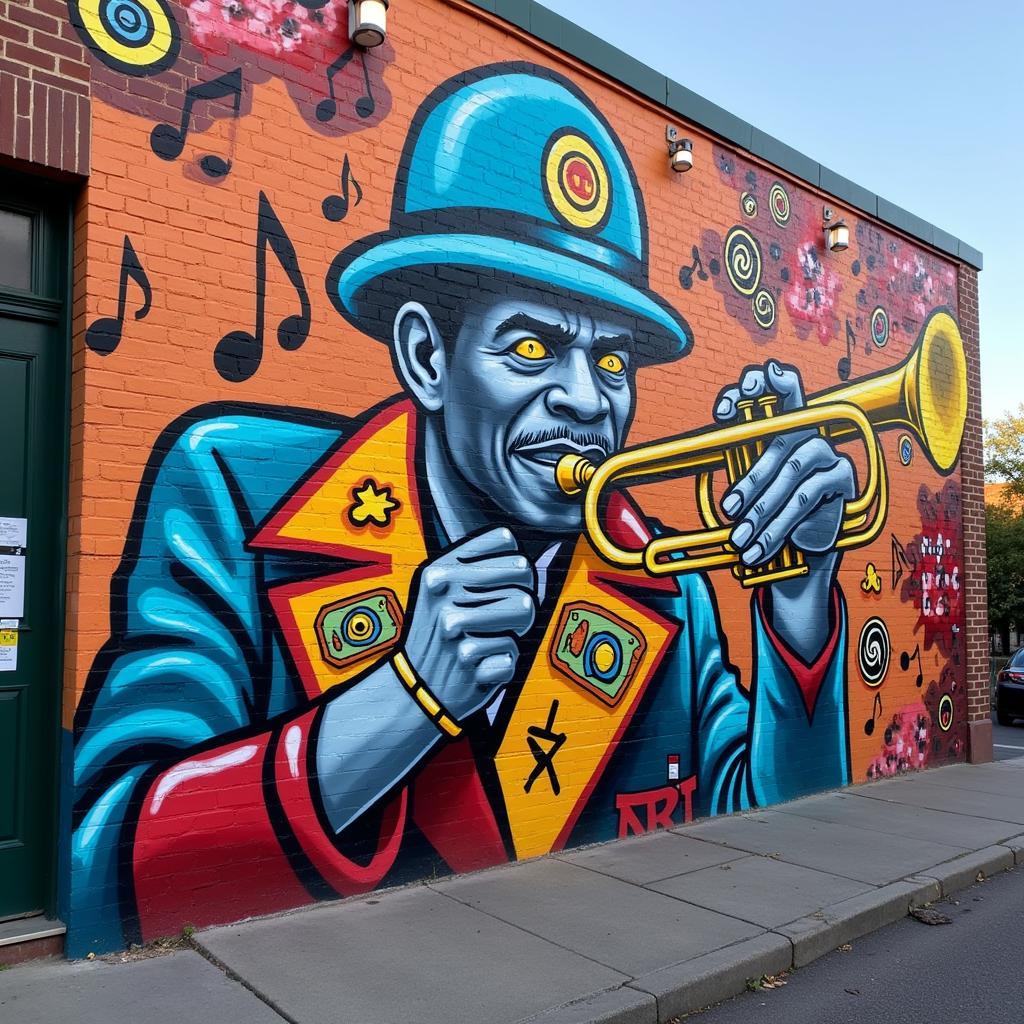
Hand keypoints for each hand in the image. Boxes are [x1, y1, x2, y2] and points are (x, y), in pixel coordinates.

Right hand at [403, 527, 535, 721]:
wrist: (414, 687)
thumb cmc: (440, 634)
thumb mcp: (441, 590)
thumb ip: (476, 567)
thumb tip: (526, 560)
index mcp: (440, 569)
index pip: (505, 540)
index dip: (514, 563)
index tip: (506, 584)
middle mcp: (444, 593)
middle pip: (523, 572)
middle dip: (523, 596)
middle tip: (505, 618)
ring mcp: (454, 627)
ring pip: (525, 608)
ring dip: (516, 630)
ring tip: (493, 640)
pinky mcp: (468, 661)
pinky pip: (514, 652)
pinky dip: (503, 665)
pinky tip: (481, 667)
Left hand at [712, 361, 855, 570]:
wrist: (801, 544)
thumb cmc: (770, 505)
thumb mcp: (750, 483)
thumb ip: (737, 457)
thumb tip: (714, 435)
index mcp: (784, 425)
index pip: (779, 392)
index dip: (761, 384)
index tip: (735, 398)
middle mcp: (808, 431)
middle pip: (779, 441)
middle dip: (749, 479)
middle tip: (728, 510)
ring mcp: (828, 451)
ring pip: (791, 471)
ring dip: (762, 508)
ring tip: (741, 536)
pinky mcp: (842, 476)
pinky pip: (807, 497)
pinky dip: (779, 525)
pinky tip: (761, 547)